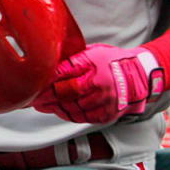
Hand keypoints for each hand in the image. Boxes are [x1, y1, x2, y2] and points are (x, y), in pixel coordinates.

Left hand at [31, 44, 163, 124]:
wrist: (139, 77)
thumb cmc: (112, 61)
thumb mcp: (92, 52)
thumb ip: (72, 59)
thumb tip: (47, 64)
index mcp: (95, 64)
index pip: (64, 73)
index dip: (46, 81)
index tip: (32, 84)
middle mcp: (100, 84)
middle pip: (65, 93)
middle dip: (45, 97)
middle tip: (30, 98)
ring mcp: (104, 102)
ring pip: (71, 108)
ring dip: (53, 107)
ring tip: (42, 104)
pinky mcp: (106, 115)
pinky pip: (80, 118)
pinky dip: (67, 114)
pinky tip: (58, 110)